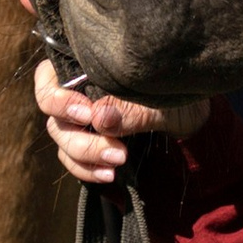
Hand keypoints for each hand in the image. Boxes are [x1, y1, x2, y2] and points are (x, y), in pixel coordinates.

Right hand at [34, 60, 206, 183]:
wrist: (193, 116)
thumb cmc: (176, 92)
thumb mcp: (160, 98)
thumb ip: (130, 107)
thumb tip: (98, 118)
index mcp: (87, 67)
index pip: (48, 77)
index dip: (57, 97)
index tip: (85, 112)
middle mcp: (78, 91)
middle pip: (53, 115)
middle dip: (79, 136)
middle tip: (114, 147)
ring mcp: (81, 118)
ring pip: (62, 139)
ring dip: (86, 154)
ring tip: (119, 161)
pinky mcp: (90, 143)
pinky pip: (73, 160)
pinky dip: (87, 170)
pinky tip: (110, 175)